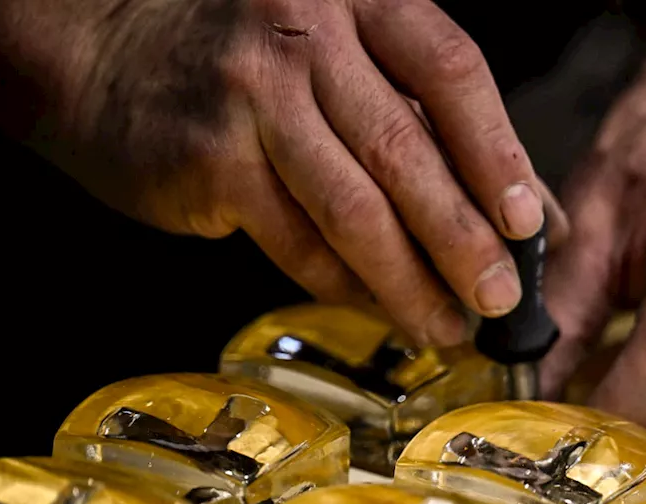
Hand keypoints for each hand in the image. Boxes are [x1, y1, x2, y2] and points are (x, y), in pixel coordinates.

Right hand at [0, 0, 560, 346]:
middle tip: (498, 300)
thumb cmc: (254, 61)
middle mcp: (305, 33)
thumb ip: (443, 126)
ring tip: (446, 327)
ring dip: (407, 282)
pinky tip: (378, 308)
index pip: (451, 72)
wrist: (108, 51)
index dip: (498, 154)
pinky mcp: (209, 159)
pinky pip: (296, 241)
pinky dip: (345, 285)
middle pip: (406, 149)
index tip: (529, 225)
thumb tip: (537, 211)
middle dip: (462, 239)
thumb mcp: (353, 60)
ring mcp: (251, 94)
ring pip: (352, 209)